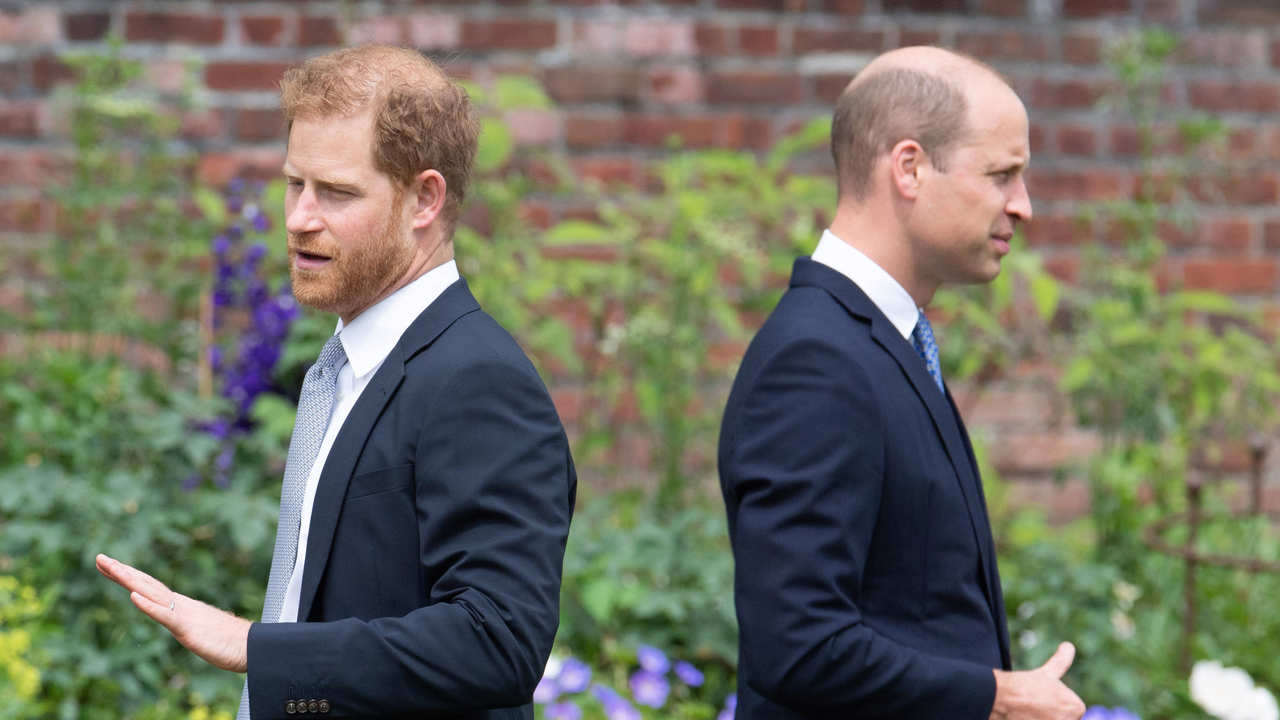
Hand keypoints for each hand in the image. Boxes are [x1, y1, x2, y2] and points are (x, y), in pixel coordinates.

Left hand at [96, 553, 250, 672]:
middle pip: (146, 584)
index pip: (149, 587)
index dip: (128, 575)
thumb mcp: (200, 630)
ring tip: (111, 568)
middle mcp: (180, 604)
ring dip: (130, 580)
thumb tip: (181, 620)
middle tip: (99, 557)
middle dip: (121, 571)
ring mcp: (184, 614)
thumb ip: (188, 622)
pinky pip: (166, 615)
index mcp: (180, 606)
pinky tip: (133, 597)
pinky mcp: (188, 629)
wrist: (252, 647)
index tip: (108, 565)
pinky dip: (148, 606)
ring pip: (152, 593)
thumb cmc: (229, 641)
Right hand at [989, 642, 1085, 719]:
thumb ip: (1061, 661)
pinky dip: (1033, 719)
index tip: (1040, 700)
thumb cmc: (1025, 685)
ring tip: (1028, 714)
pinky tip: (1027, 716)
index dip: (1053, 706)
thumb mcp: (1046, 673)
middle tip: (1033, 708)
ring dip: (1041, 718)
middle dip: (1049, 716)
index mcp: (1076, 706)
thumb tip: (1069, 645)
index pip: (1070, 712)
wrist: (1003, 697)